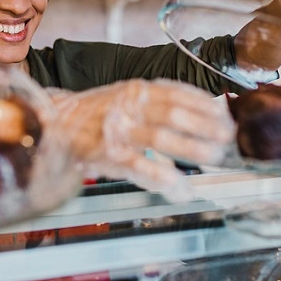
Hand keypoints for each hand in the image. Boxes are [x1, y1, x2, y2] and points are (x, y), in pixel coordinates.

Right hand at [50, 79, 234, 201]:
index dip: (204, 106)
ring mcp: (118, 131)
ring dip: (191, 149)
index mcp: (136, 91)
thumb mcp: (128, 98)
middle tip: (226, 138)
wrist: (54, 124)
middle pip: (173, 113)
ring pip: (160, 137)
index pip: (177, 93)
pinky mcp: (108, 156)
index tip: (225, 116)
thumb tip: (205, 112)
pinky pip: (140, 167)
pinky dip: (164, 179)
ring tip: (213, 158)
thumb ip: (159, 103)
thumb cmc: (98, 114)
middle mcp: (128, 107)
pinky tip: (182, 189)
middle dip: (204, 126)